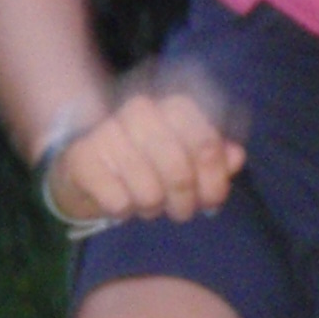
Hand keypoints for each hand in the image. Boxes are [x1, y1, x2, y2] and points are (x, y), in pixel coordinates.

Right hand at [43, 71, 245, 225]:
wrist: (89, 164)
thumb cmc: (149, 162)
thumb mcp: (187, 158)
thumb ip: (215, 156)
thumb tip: (236, 157)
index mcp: (174, 106)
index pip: (207, 146)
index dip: (215, 182)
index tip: (211, 202)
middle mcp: (141, 110)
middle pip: (179, 172)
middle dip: (185, 202)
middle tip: (179, 211)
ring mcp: (109, 131)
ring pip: (149, 191)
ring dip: (152, 207)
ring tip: (148, 203)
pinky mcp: (82, 157)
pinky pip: (118, 201)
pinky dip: (124, 210)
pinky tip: (121, 200)